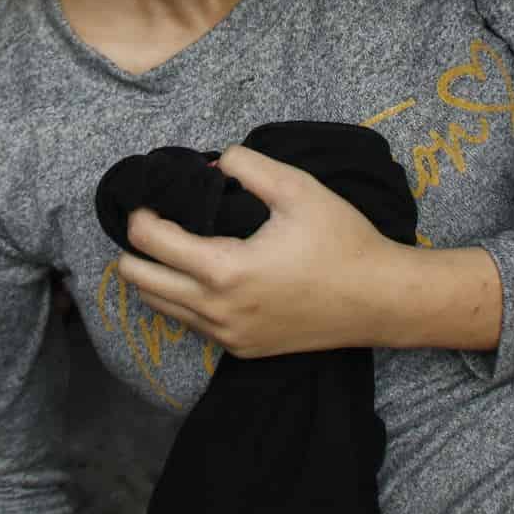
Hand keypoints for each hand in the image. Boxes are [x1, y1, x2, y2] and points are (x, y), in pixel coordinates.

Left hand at [119, 147, 408, 358]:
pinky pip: (193, 324)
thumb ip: (248, 165)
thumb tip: (213, 163)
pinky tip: (198, 276)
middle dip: (133, 251)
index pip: (151, 243)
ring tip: (166, 247)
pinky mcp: (243, 350)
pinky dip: (182, 300)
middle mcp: (218, 311)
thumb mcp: (298, 189)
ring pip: (162, 309)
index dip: (140, 216)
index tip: (148, 199)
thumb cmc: (342, 242)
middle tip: (149, 223)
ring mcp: (229, 336)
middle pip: (140, 283)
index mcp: (226, 270)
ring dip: (153, 277)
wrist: (380, 300)